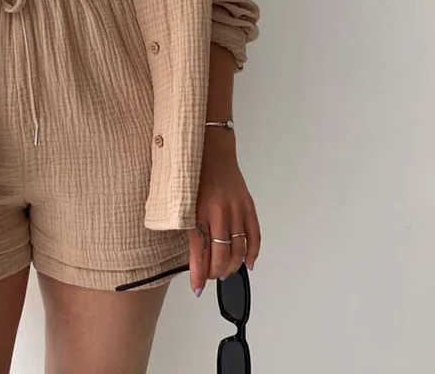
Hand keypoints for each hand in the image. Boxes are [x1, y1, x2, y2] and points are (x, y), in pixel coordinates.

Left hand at [188, 132, 260, 296]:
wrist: (211, 147)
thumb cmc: (191, 171)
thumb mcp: (179, 196)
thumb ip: (184, 221)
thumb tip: (188, 249)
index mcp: (198, 209)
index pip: (200, 251)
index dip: (198, 273)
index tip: (196, 287)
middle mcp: (219, 211)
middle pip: (222, 255)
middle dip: (215, 273)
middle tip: (209, 278)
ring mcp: (236, 209)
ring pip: (239, 249)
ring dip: (232, 266)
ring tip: (224, 272)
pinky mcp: (248, 205)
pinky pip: (254, 235)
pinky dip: (252, 253)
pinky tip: (247, 264)